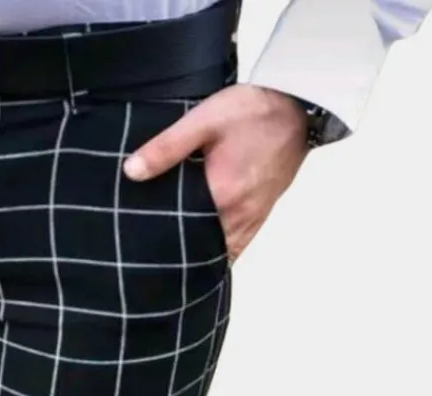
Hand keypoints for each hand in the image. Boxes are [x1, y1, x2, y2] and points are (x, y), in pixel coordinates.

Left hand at [123, 84, 307, 262]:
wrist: (300, 104)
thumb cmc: (253, 110)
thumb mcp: (203, 120)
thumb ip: (166, 148)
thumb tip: (131, 172)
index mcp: (221, 195)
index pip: (180, 233)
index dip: (157, 241)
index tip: (138, 243)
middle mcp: (239, 214)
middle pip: (199, 249)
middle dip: (174, 252)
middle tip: (145, 251)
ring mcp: (252, 218)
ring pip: (219, 252)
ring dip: (196, 254)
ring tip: (168, 253)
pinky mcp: (260, 214)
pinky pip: (236, 245)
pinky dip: (217, 251)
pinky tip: (198, 248)